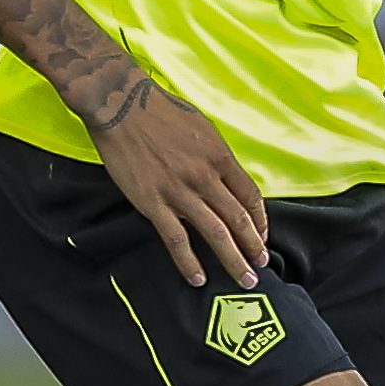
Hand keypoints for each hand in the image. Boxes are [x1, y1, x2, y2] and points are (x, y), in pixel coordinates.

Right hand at [89, 77, 270, 287]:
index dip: (260, 220)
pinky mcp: (153, 204)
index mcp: (220, 157)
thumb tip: (227, 176)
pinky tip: (197, 279)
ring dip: (233, 261)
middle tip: (262, 266)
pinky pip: (176, 240)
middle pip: (239, 220)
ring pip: (215, 234)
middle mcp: (206, 178)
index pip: (251, 196)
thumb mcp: (202, 127)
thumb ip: (216, 155)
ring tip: (244, 280)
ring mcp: (180, 193)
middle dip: (253, 247)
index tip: (262, 236)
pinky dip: (189, 262)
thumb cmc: (161, 111)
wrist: (122, 105)